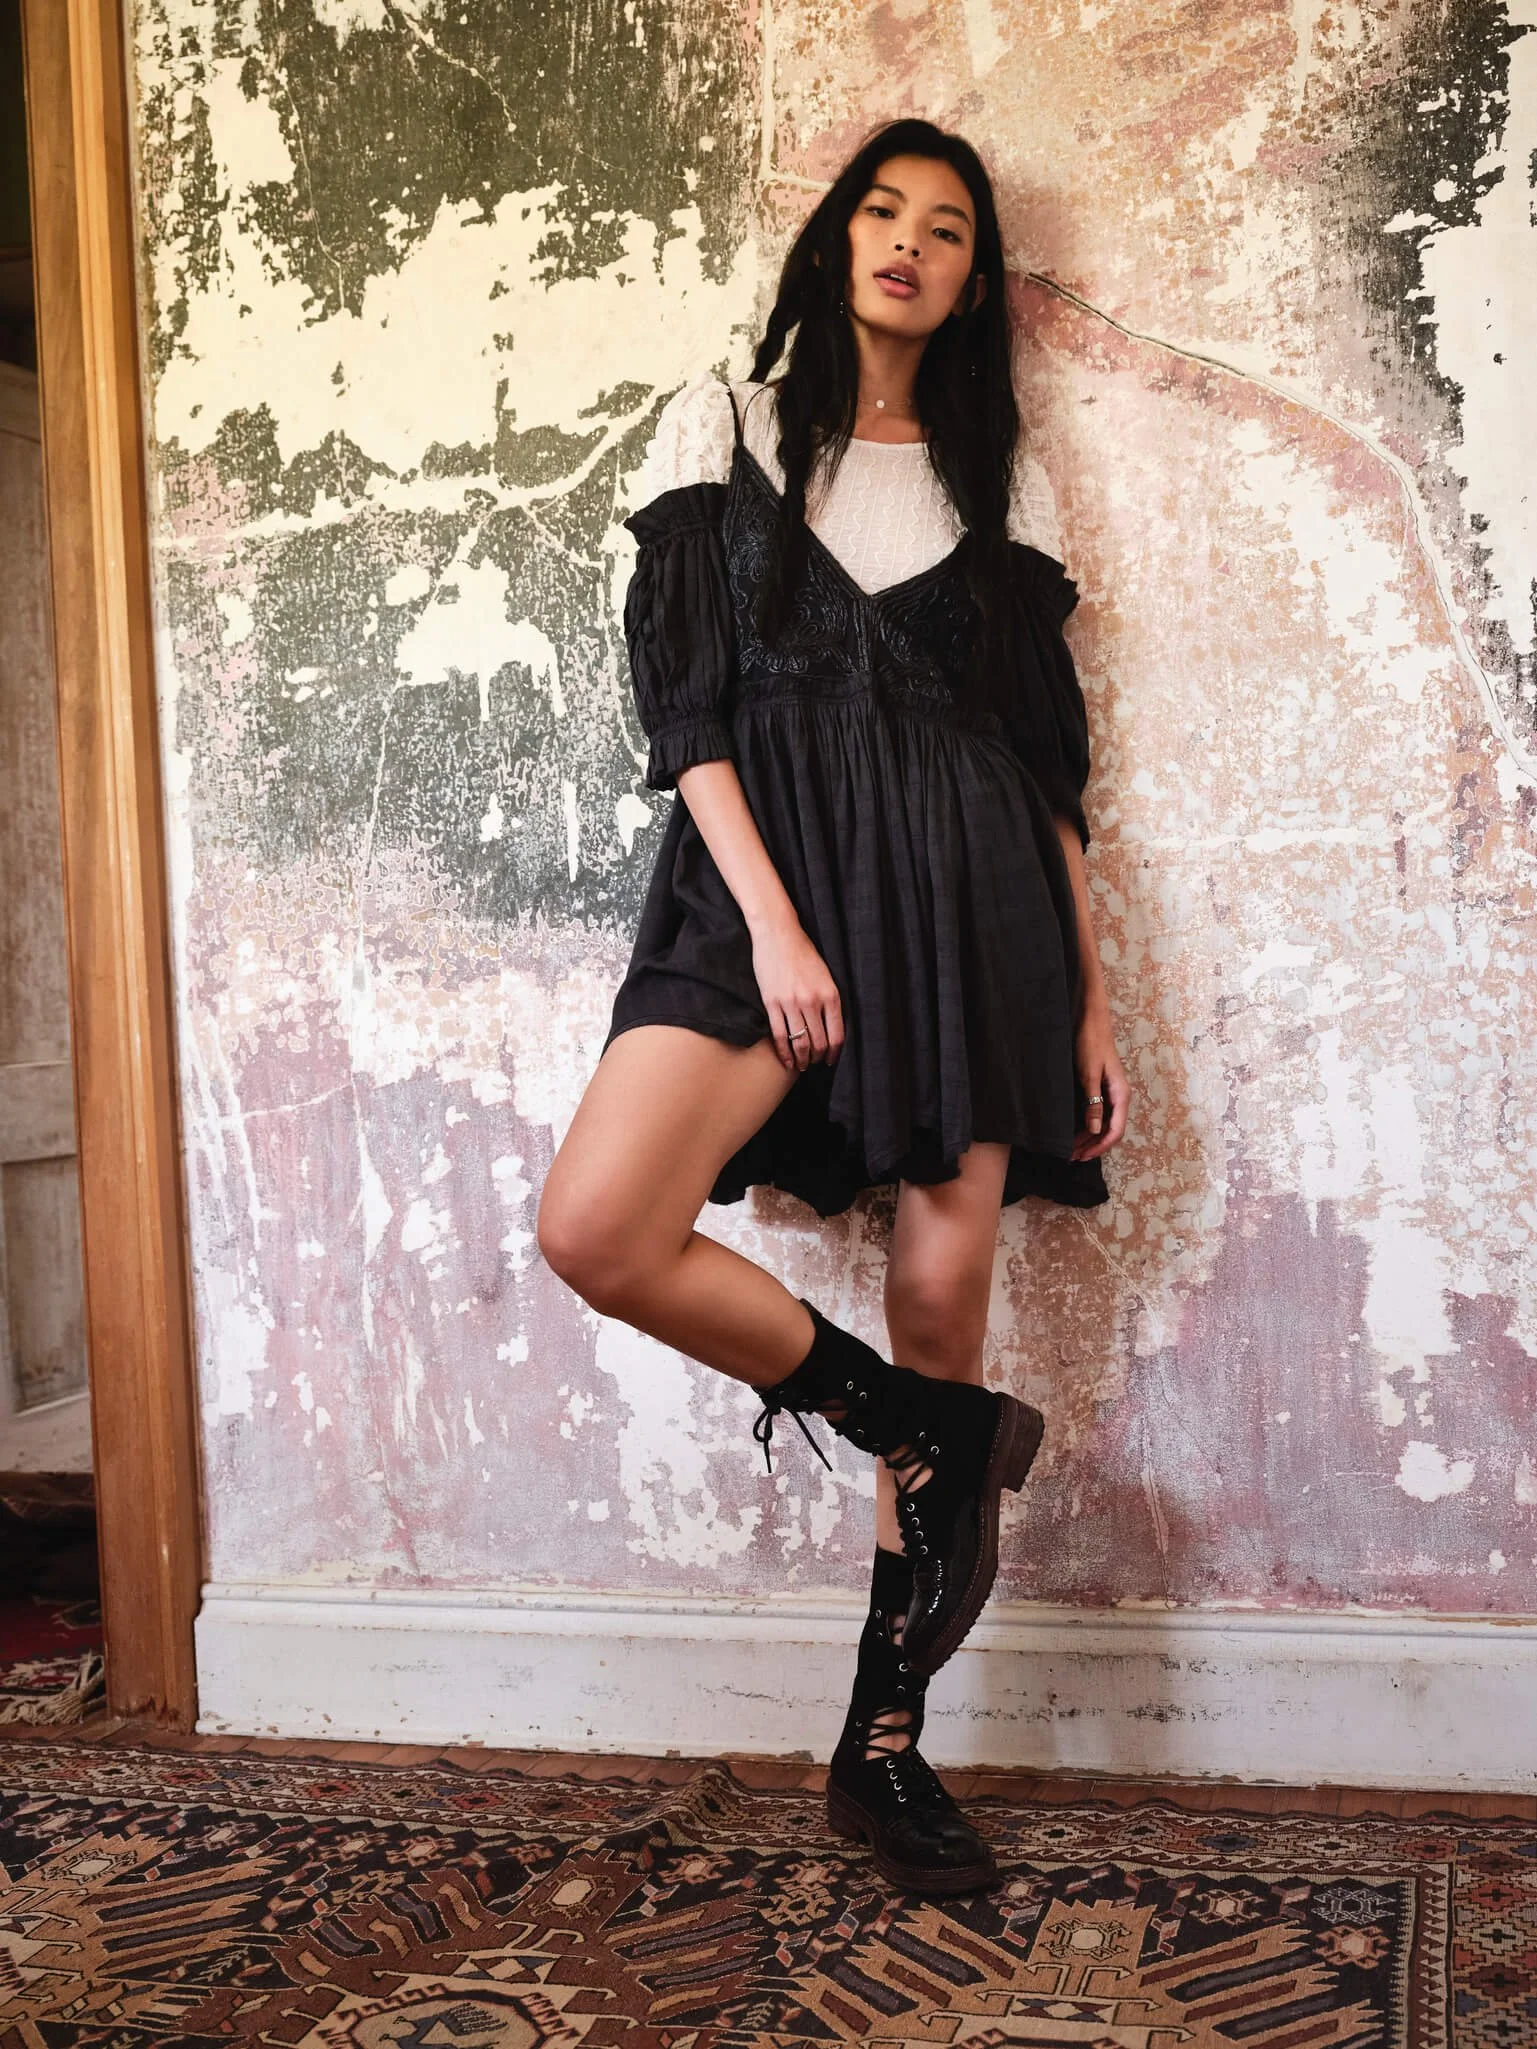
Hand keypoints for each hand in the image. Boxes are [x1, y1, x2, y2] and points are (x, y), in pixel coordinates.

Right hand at [750, 917, 844, 1072]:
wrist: (778, 934)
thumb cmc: (803, 952)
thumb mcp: (825, 975)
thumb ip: (829, 999)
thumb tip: (831, 1026)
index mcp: (830, 994)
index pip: (837, 1035)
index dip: (835, 1053)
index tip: (831, 1060)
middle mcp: (812, 1001)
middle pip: (819, 1043)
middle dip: (818, 1058)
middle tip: (815, 1064)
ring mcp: (791, 1003)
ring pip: (800, 1043)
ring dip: (802, 1059)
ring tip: (801, 1066)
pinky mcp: (772, 1003)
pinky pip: (779, 1036)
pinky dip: (784, 1053)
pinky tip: (786, 1061)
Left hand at [1073, 1008, 1128, 1160]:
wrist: (1091, 1020)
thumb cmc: (1090, 1043)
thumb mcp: (1088, 1075)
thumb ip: (1093, 1103)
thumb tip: (1094, 1130)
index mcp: (1120, 1094)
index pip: (1115, 1130)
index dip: (1099, 1146)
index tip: (1082, 1156)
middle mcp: (1119, 1096)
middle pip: (1109, 1130)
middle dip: (1092, 1146)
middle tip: (1072, 1157)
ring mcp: (1111, 1092)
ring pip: (1103, 1123)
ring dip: (1089, 1137)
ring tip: (1071, 1149)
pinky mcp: (1102, 1088)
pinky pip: (1098, 1113)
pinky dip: (1087, 1124)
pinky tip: (1075, 1131)